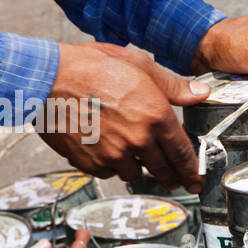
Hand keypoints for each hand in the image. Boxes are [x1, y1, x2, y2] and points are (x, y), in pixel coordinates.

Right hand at [41, 42, 208, 192]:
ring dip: (138, 168)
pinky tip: (108, 151)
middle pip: (162, 170)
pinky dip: (111, 166)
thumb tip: (201, 93)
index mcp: (156, 116)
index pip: (182, 153)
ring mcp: (113, 154)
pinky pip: (109, 172)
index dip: (191, 171)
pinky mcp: (90, 162)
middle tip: (175, 180)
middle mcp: (138, 140)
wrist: (46, 77)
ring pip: (135, 174)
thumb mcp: (139, 65)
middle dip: (171, 176)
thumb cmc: (90, 66)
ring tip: (135, 158)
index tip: (195, 181)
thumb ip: (174, 86)